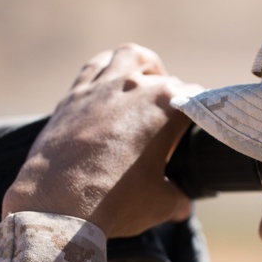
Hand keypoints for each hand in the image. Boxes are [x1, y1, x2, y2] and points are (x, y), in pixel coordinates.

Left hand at [2, 44, 202, 236]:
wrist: (59, 205)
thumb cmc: (117, 202)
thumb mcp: (160, 203)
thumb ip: (177, 198)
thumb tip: (182, 205)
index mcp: (166, 106)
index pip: (196, 100)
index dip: (202, 116)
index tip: (199, 131)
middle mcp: (135, 86)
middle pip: (165, 78)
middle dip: (173, 95)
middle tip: (170, 120)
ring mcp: (102, 87)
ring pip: (129, 56)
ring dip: (142, 66)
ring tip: (144, 82)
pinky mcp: (73, 96)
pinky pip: (94, 67)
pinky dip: (106, 71)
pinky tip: (107, 85)